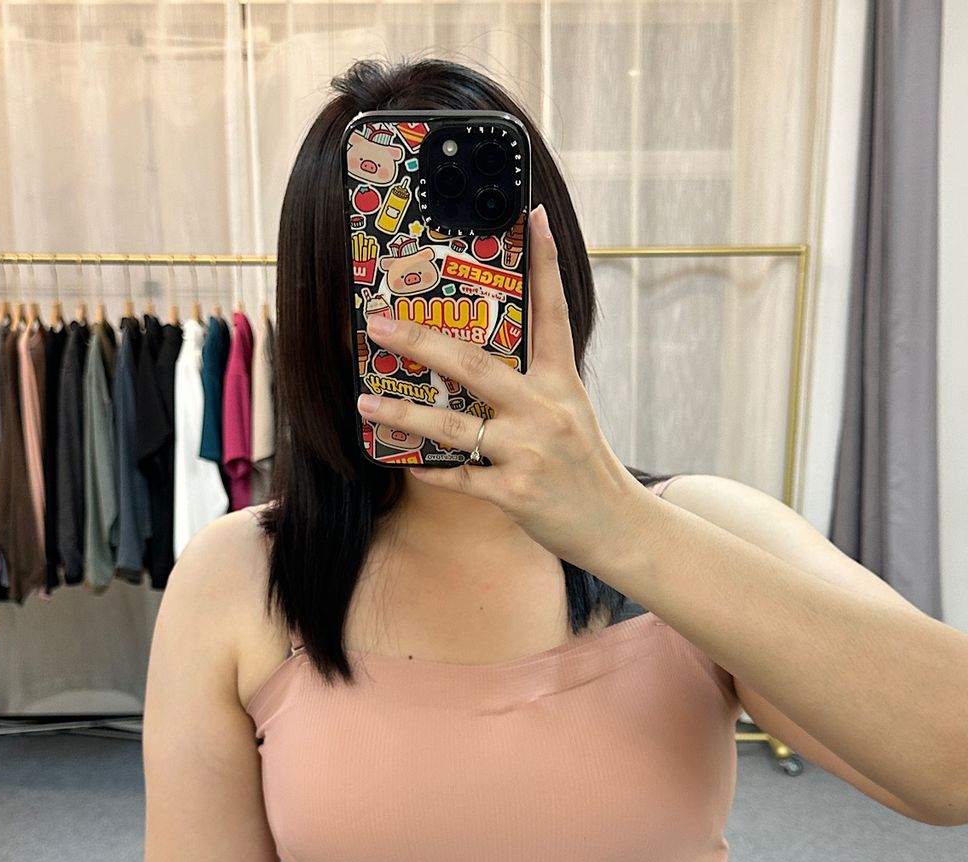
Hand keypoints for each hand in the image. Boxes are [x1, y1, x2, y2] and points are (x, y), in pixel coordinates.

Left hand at [356, 202, 645, 571]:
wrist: (615, 525)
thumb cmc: (585, 468)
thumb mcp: (572, 414)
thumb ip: (534, 387)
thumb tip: (481, 366)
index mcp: (562, 384)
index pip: (553, 314)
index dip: (545, 264)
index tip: (532, 216)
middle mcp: (545, 410)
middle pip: (475, 366)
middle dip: (420, 342)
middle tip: (377, 324)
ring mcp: (530, 452)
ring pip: (455, 427)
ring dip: (404, 415)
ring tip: (365, 404)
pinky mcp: (517, 492)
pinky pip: (461, 479)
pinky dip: (432, 472)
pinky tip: (405, 464)